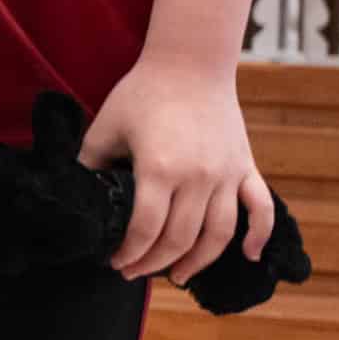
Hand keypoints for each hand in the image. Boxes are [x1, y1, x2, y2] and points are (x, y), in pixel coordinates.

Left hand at [83, 54, 273, 284]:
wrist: (191, 63)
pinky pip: (260, 207)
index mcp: (160, 168)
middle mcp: (198, 176)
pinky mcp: (245, 166)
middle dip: (153, 263)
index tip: (114, 262)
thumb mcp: (105, 127)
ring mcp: (226, 173)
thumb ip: (90, 164)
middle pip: (180, 239)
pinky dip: (257, 235)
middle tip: (133, 272)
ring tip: (177, 276)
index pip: (146, 229)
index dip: (129, 253)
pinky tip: (247, 256)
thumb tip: (79, 195)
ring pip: (219, 234)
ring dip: (198, 261)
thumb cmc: (142, 93)